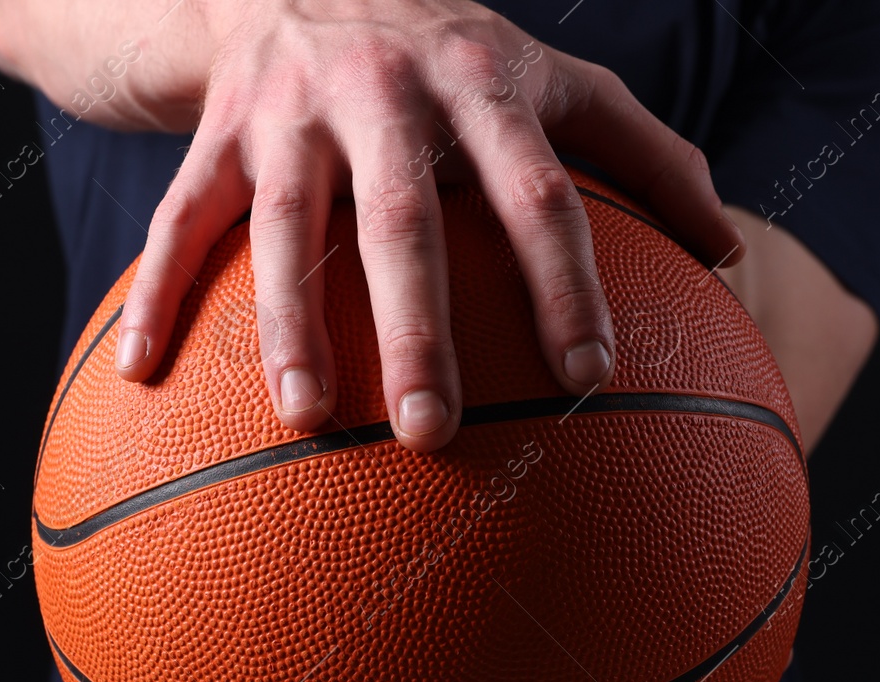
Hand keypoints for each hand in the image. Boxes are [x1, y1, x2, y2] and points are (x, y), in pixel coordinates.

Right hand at [114, 0, 744, 449]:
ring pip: (286, 224)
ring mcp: (292, 111)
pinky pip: (181, 218)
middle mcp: (385, 92)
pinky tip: (147, 374)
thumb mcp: (555, 76)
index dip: (563, 280)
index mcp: (482, 81)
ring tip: (301, 417)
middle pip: (404, 219)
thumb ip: (649, 153)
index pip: (535, 189)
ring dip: (287, 322)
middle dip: (417, 328)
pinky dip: (157, 293)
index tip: (590, 373)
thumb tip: (732, 253)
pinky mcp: (220, 131)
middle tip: (433, 432)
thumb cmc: (456, 51)